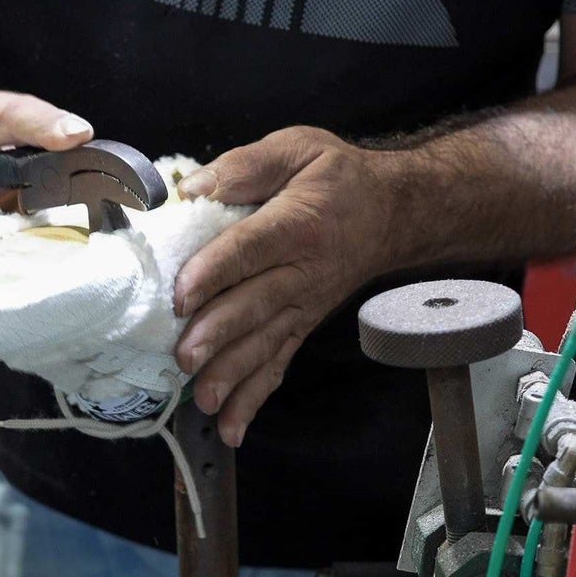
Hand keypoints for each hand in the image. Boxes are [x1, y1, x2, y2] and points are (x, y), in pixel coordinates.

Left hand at [172, 126, 406, 446]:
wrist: (393, 213)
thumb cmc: (339, 178)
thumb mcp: (299, 148)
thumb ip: (247, 165)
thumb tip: (192, 188)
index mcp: (297, 223)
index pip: (251, 249)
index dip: (215, 271)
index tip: (182, 294)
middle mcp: (302, 272)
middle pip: (256, 305)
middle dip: (220, 334)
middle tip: (185, 358)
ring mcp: (303, 305)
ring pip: (266, 343)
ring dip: (233, 374)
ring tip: (204, 400)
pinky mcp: (301, 325)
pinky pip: (278, 364)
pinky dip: (254, 399)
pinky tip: (230, 428)